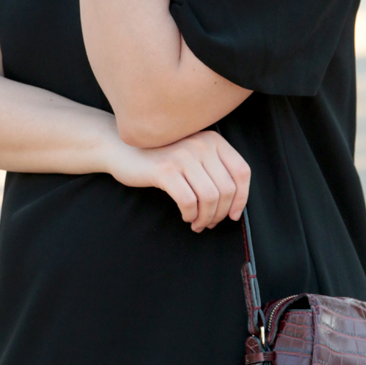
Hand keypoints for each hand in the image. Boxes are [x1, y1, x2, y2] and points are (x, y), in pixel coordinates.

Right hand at [104, 128, 250, 231]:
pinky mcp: (165, 170)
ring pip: (210, 197)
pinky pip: (189, 201)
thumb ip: (214, 170)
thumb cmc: (162, 159)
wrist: (123, 151)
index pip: (242, 171)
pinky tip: (186, 217)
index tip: (232, 215)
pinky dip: (191, 215)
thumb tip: (234, 204)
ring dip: (206, 218)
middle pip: (227, 188)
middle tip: (209, 223)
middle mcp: (202, 144)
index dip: (242, 198)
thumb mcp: (193, 157)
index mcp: (213, 140)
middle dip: (220, 213)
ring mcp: (183, 156)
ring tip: (198, 223)